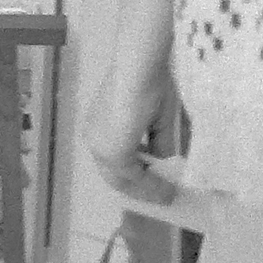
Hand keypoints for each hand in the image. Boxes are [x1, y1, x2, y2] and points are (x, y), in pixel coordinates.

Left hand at [83, 58, 177, 208]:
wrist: (140, 66)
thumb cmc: (148, 82)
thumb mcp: (156, 118)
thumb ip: (157, 143)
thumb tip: (166, 163)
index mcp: (101, 126)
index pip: (116, 157)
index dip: (136, 172)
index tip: (157, 181)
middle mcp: (95, 138)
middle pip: (115, 174)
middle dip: (140, 188)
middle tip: (163, 195)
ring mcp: (100, 147)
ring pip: (121, 179)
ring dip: (145, 189)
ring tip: (167, 195)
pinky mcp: (112, 152)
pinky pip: (132, 176)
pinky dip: (149, 185)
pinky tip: (167, 189)